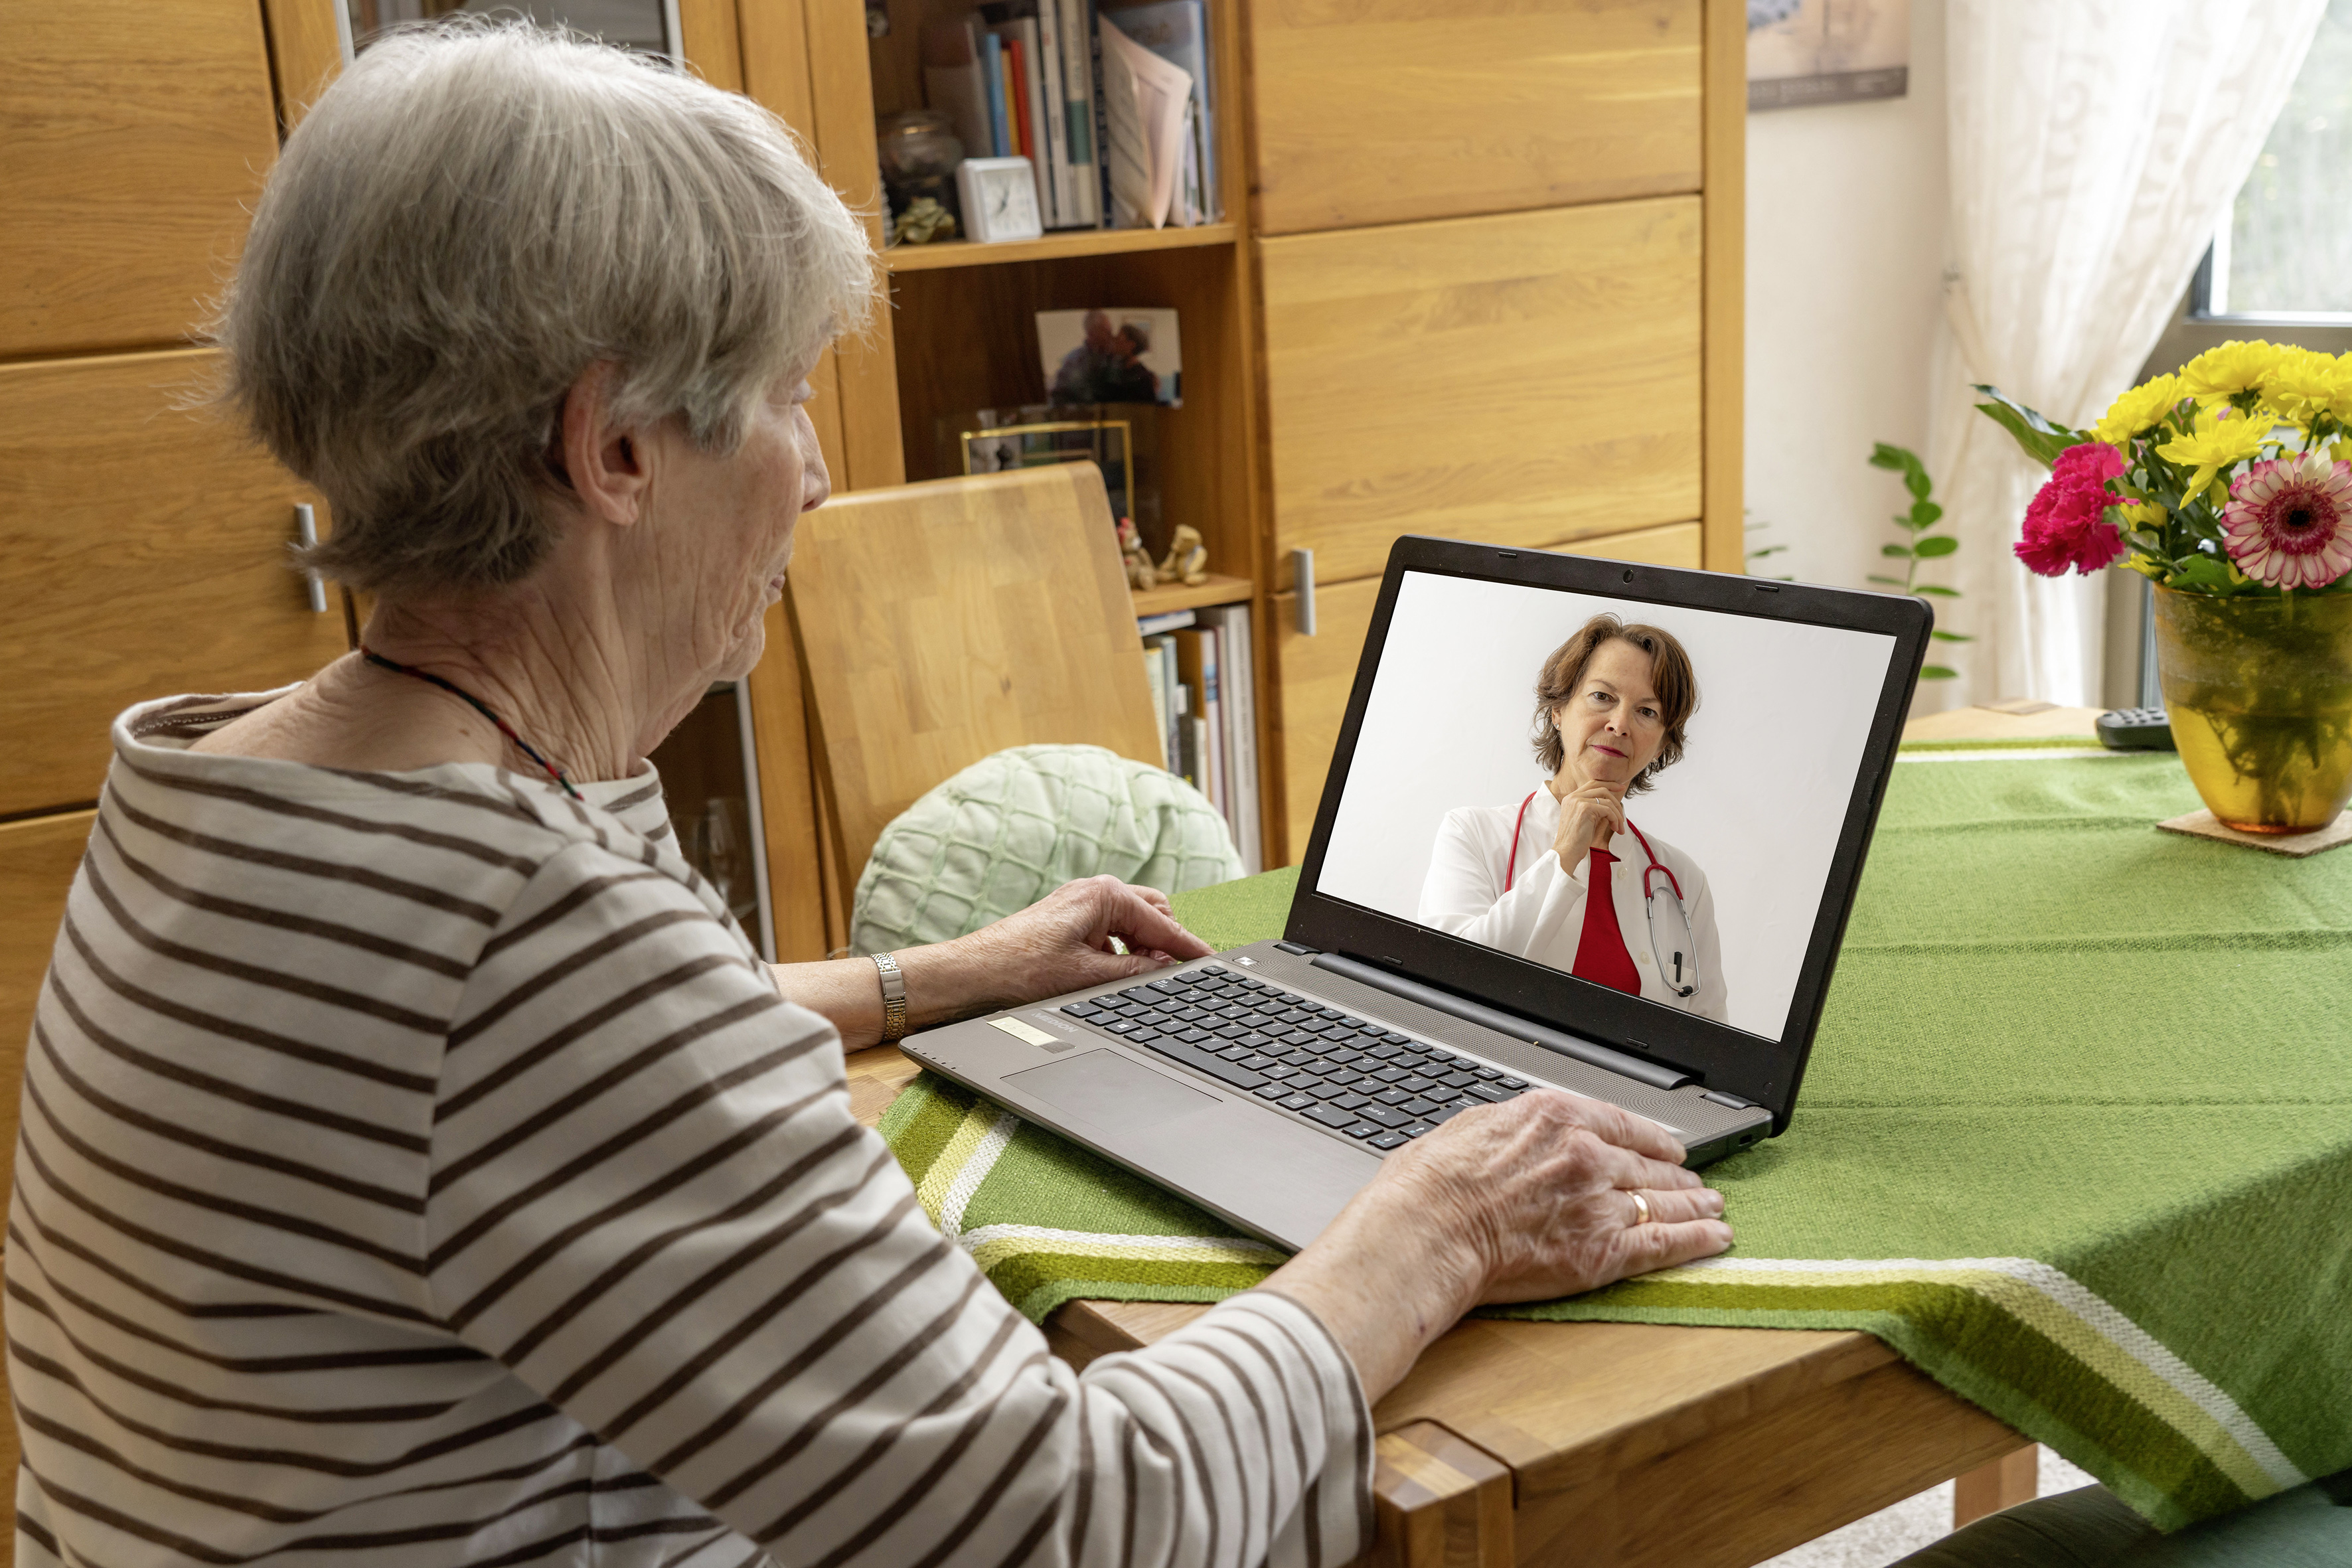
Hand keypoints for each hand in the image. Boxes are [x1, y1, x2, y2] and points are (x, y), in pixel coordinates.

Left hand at [946, 875, 1214, 1013]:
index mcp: (1105, 895)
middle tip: (1169, 977)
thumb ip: (1137, 974)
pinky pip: (1112, 933)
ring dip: (1141, 952)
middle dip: (1165, 945)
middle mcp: (1094, 892)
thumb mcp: (1088, 978)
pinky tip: (1114, 977)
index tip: (1213, 964)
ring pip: (1133, 925)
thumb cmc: (1019, 971)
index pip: (1164, 924)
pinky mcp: (1070, 921)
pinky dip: (1121, 953)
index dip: (1190, 949)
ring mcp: (1081, 905)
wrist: (970, 975)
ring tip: (1138, 981)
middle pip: (1154, 915)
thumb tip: (1170, 972)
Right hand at [1383, 1090, 1729, 1304]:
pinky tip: (1717, 1238)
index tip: (1667, 1146)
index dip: (1653, 1138)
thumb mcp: (1474, 1128)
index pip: (1622, 1123)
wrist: (1428, 1232)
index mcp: (1556, 1116)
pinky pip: (1664, 1243)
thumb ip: (1516, 1131)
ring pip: (1663, 1202)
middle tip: (1696, 1181)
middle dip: (1677, 1174)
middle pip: (1648, 1164)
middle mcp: (1587, 1154)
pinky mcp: (1602, 1252)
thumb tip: (1520, 1138)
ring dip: (1695, 1205)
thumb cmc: (1433, 1184)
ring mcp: (1599, 1203)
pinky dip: (1697, 1240)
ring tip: (1714, 1208)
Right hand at [1549, 776, 1626, 862]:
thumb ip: (1593, 808)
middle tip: (1623, 810)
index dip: (1609, 784)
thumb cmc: (1575, 840)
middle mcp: (1573, 797)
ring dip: (1617, 814)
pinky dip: (1615, 819)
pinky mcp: (1585, 808)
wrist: (1566, 852)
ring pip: (1607, 800)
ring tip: (1618, 827)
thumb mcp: (1584, 819)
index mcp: (1571, 798)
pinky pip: (1608, 810)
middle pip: (1601, 788)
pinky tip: (1615, 828)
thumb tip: (1610, 804)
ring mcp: (1578, 801)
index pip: (1592, 783)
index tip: (1620, 788)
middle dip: (1616, 797)